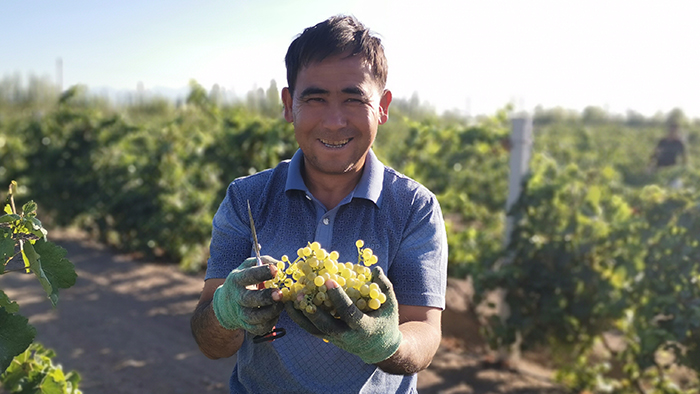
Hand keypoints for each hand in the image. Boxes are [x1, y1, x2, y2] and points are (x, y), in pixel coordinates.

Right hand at [212, 256, 283, 335]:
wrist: (226, 304)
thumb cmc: (244, 280)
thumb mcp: (248, 266)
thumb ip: (264, 262)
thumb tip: (281, 265)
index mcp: (237, 279)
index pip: (248, 276)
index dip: (262, 272)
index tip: (275, 270)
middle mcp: (237, 297)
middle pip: (249, 299)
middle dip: (265, 297)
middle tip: (279, 294)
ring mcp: (240, 313)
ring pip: (253, 317)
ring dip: (270, 313)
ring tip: (280, 305)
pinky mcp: (246, 325)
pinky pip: (258, 328)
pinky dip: (270, 324)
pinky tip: (276, 315)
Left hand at [285, 266, 402, 363]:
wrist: (379, 348)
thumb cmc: (386, 321)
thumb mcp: (390, 305)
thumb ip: (384, 286)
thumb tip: (374, 268)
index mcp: (364, 327)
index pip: (348, 313)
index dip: (338, 297)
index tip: (328, 280)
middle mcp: (348, 336)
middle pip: (326, 326)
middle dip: (313, 311)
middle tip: (301, 294)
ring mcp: (336, 339)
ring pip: (314, 330)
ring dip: (300, 316)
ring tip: (290, 299)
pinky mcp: (328, 339)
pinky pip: (311, 329)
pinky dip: (300, 319)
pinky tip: (291, 306)